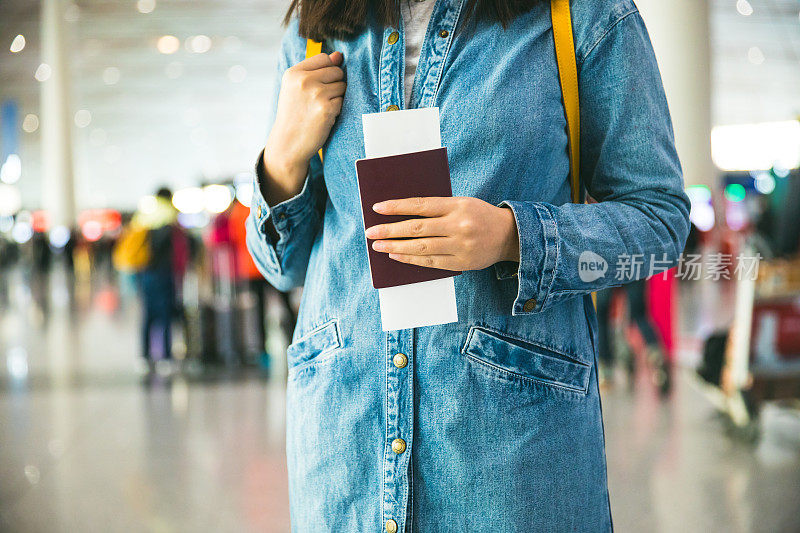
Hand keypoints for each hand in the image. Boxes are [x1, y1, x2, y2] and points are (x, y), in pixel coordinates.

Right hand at [263, 51, 345, 202]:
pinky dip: (337, 110)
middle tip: (319, 101)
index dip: (327, 72)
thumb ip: (317, 70)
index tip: (317, 86)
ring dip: (336, 98)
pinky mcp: (326, 108)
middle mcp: (304, 80)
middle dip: (334, 85)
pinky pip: (343, 101)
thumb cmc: (295, 115)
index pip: (324, 58)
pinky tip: (324, 118)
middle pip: (336, 71)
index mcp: (294, 73)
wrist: (288, 143)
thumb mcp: (297, 89)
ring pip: (342, 86)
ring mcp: (316, 94)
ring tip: (320, 109)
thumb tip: (339, 55)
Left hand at [364, 197, 519, 270]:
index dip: (397, 207)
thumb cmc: (479, 215)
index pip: (420, 205)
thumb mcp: (461, 203)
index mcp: (457, 205)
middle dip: (390, 230)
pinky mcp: (461, 262)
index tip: (377, 208)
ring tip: (378, 246)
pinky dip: (411, 259)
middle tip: (371, 232)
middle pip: (417, 228)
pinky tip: (396, 255)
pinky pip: (431, 262)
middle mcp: (458, 225)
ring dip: (396, 246)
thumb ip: (437, 208)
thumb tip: (402, 214)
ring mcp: (459, 245)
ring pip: (421, 247)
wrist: (509, 235)